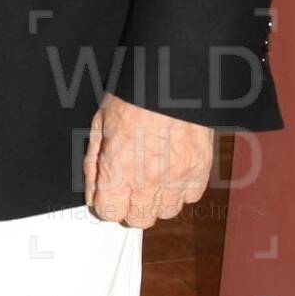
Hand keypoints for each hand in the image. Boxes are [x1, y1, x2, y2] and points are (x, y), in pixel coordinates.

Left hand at [85, 95, 212, 228]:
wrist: (172, 75)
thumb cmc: (133, 94)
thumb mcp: (100, 124)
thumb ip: (94, 164)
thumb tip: (93, 193)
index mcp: (119, 168)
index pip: (109, 213)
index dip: (106, 202)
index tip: (109, 190)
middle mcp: (149, 180)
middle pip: (139, 219)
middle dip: (131, 206)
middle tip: (130, 183)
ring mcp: (178, 176)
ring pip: (166, 212)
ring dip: (158, 199)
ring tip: (153, 175)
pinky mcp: (201, 168)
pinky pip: (191, 195)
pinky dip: (182, 188)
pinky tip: (173, 168)